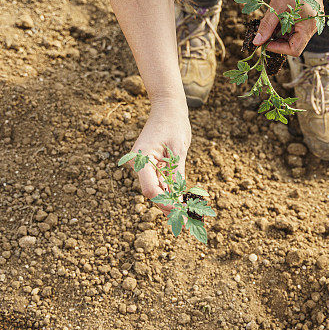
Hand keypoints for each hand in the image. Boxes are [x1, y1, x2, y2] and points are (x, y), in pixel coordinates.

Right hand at [127, 99, 190, 213]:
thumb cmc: (173, 124)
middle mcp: (140, 165)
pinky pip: (161, 183)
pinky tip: (184, 202)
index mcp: (142, 159)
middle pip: (153, 193)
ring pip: (158, 190)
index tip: (181, 211)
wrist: (168, 108)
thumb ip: (176, 173)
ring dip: (172, 202)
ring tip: (189, 216)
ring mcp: (145, 166)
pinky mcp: (153, 166)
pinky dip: (172, 192)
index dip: (165, 203)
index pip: (150, 189)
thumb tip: (178, 198)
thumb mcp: (178, 150)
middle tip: (188, 221)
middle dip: (169, 206)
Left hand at [253, 0, 322, 56]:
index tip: (264, 42)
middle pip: (295, 42)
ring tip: (269, 23)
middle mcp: (314, 25)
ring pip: (294, 34)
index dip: (278, 48)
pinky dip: (285, 24)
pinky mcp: (310, 13)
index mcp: (309, 26)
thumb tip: (257, 42)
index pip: (294, 49)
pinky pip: (297, 25)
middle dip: (278, 40)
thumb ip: (268, 26)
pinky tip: (276, 17)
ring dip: (280, 32)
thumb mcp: (277, 5)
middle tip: (263, 33)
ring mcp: (313, 19)